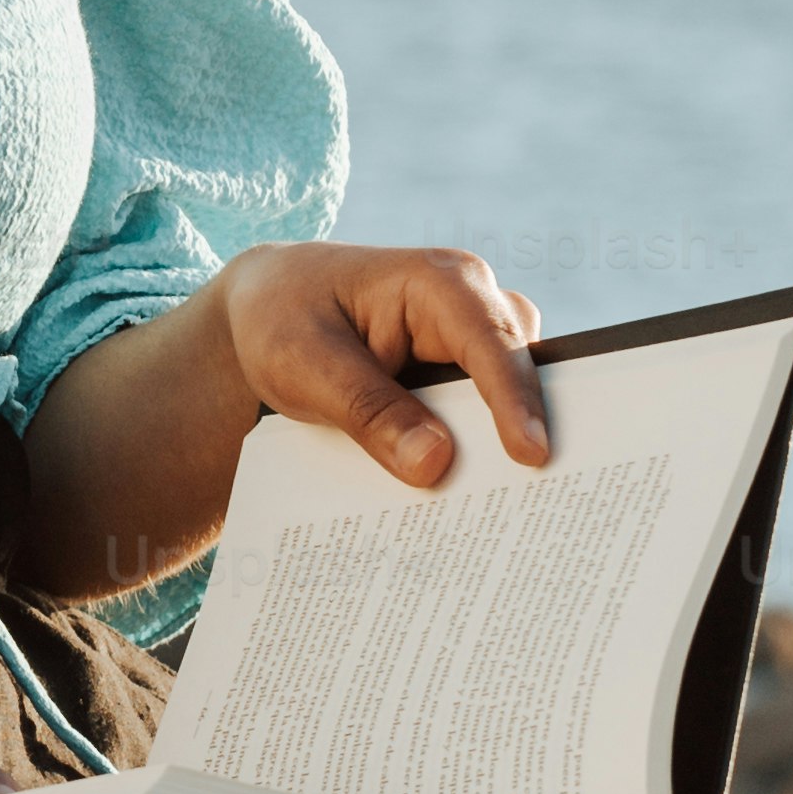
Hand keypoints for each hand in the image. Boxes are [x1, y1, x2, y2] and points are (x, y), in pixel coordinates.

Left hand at [216, 244, 547, 491]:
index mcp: (437, 282)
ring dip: (500, 449)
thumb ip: (369, 411)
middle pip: (518, 371)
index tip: (531, 457)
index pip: (492, 342)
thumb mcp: (305, 363)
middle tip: (531, 497)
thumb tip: (436, 463)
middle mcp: (469, 304)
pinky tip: (464, 501)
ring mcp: (469, 342)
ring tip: (502, 511)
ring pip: (509, 399)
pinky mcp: (459, 377)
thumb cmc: (280, 319)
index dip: (516, 400)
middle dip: (526, 429)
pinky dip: (476, 454)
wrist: (260, 314)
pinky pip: (484, 418)